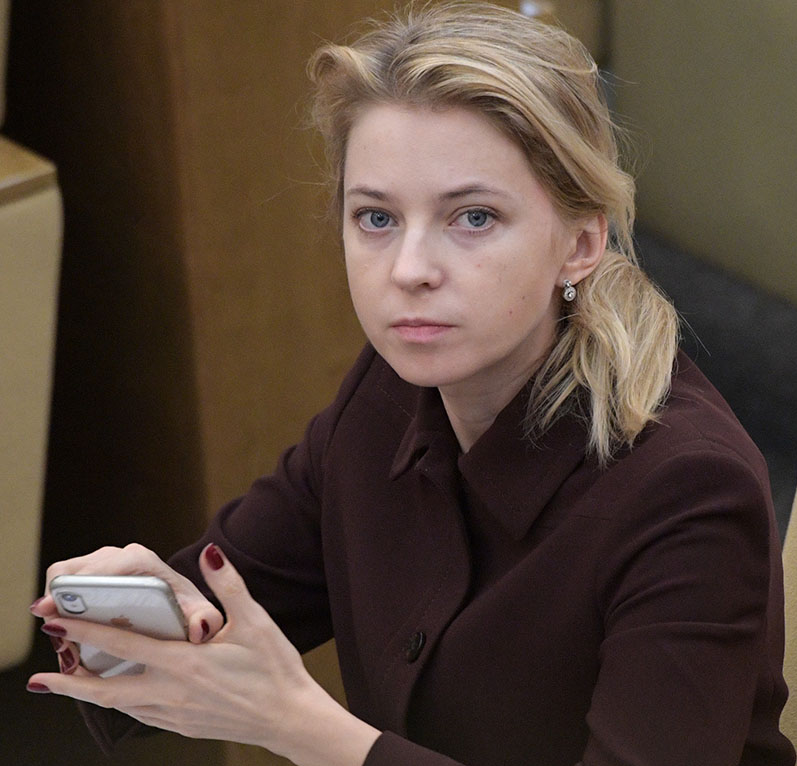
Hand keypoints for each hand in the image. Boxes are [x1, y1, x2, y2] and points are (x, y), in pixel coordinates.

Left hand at [26, 544, 379, 765]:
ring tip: (65, 685)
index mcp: (185, 663)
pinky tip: (115, 697)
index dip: (85, 631)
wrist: (290, 716)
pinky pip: (139, 716)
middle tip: (39, 674)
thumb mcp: (254, 621)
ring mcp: (175, 714)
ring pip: (118, 706)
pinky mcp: (183, 727)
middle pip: (105, 688)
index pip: (123, 643)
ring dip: (87, 695)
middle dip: (68, 678)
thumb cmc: (274, 667)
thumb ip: (228, 586)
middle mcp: (172, 692)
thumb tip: (209, 553)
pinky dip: (118, 705)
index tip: (54, 620)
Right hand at [30, 543, 223, 644]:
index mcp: (143, 562)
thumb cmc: (187, 610)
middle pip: (76, 571)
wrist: (181, 606)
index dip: (81, 584)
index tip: (58, 606)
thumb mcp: (200, 617)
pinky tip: (62, 636)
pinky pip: (61, 586)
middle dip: (59, 600)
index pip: (108, 565)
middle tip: (57, 636)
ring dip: (55, 607)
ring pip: (63, 578)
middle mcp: (120, 557)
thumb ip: (206, 621)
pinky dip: (56, 608)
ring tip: (60, 641)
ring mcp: (102, 564)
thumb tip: (200, 628)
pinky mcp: (89, 575)